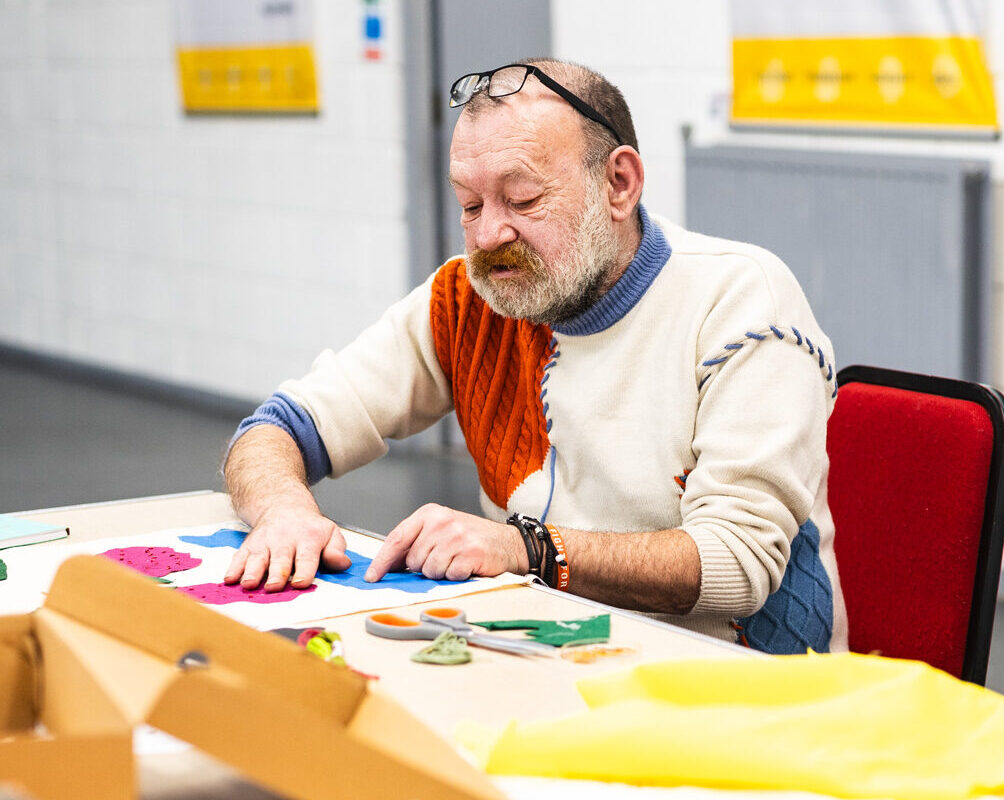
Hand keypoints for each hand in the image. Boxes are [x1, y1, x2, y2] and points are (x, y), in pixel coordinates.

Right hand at [224, 504, 350, 590]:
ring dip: (252, 572)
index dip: (304, 570)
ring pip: (258, 558)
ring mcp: (264, 542)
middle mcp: (284, 540)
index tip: (301, 583)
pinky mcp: (249, 545)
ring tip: (248, 584)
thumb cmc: (310, 528)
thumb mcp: (331, 533)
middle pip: (280, 559)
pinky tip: (229, 579)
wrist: (284, 506)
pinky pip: (239, 556)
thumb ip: (336, 550)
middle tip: (273, 587)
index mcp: (308, 539)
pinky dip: (233, 567)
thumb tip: (341, 564)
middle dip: (276, 574)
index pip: (307, 557)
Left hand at [363, 504, 527, 582]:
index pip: (397, 538)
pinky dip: (456, 577)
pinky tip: (466, 567)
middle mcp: (442, 522)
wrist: (508, 543)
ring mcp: (457, 537)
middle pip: (414, 559)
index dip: (383, 561)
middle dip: (424, 567)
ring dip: (441, 573)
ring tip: (455, 562)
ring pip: (430, 571)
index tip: (372, 577)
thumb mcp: (440, 530)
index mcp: (430, 513)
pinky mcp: (471, 554)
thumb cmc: (470, 538)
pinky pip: (449, 576)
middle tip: (443, 559)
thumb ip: (415, 542)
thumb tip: (387, 567)